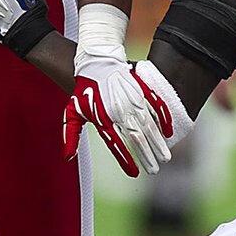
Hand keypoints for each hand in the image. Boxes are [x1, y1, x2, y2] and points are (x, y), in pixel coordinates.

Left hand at [65, 60, 185, 175]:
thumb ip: (70, 136)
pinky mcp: (141, 89)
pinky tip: (168, 132)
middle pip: (136, 138)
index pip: (116, 144)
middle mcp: (119, 111)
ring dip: (157, 143)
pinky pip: (155, 106)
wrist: (95, 62)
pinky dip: (163, 119)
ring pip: (148, 125)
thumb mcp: (72, 112)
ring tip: (165, 157)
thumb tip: (67, 158)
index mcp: (103, 118)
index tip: (135, 173)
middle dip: (147, 156)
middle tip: (155, 170)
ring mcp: (132, 100)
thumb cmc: (83, 90)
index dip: (125, 159)